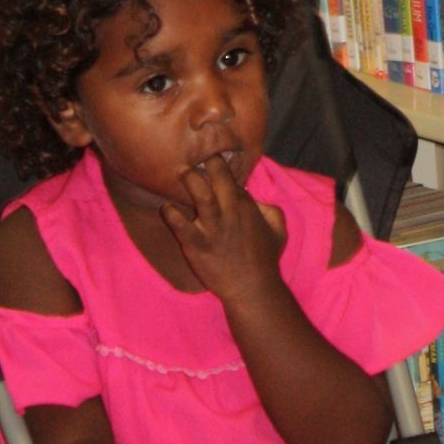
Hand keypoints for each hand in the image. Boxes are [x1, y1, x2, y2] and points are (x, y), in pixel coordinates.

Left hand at [162, 163, 285, 310]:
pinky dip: (171, 215)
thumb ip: (270, 210)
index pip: (232, 177)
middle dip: (207, 162)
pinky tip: (165, 208)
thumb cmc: (266, 259)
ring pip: (201, 196)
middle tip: (194, 154)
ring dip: (189, 180)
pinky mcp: (197, 245)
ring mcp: (212, 229)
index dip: (221, 164)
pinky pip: (181, 226)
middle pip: (218, 178)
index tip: (211, 156)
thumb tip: (256, 200)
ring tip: (179, 170)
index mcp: (246, 206)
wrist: (253, 288)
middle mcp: (230, 213)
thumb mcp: (279, 229)